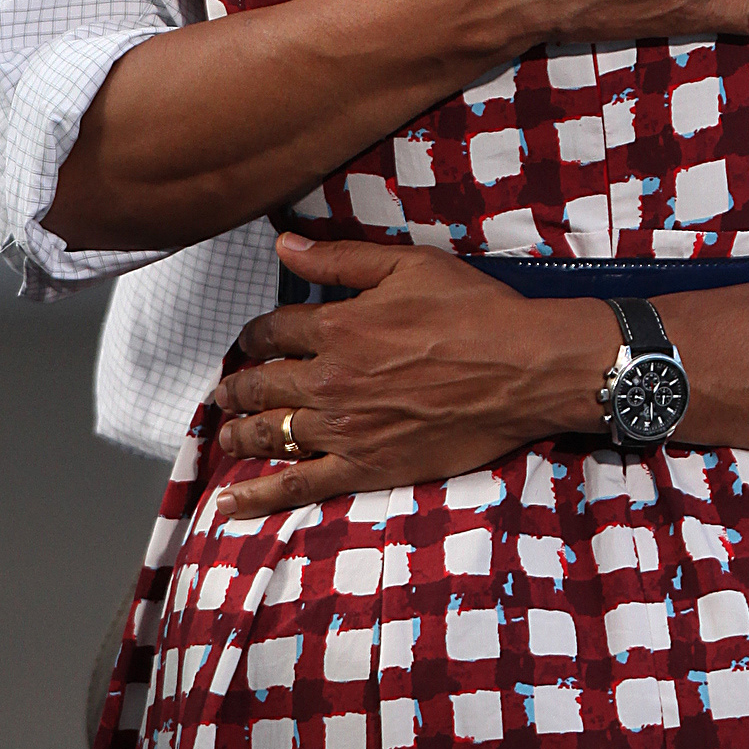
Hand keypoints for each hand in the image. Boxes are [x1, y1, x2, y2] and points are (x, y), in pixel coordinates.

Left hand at [211, 237, 613, 516]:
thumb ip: (339, 259)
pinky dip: (259, 496)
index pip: (274, 330)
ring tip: (226, 434)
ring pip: (271, 434)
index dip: (255, 334)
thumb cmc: (474, 312)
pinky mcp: (366, 467)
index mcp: (337, 328)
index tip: (251, 339)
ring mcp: (344, 429)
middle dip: (238, 386)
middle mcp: (330, 380)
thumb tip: (285, 245)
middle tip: (226, 390)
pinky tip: (230, 503)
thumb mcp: (408, 266)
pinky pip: (299, 485)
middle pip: (262, 385)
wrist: (522, 369)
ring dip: (239, 434)